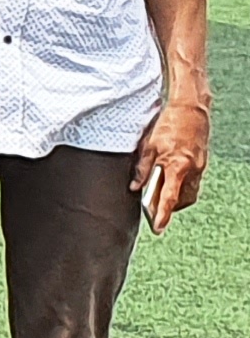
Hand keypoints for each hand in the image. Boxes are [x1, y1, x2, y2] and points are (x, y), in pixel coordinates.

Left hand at [136, 97, 208, 231]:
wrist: (191, 109)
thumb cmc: (169, 124)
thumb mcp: (148, 145)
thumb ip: (141, 168)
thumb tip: (135, 187)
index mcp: (177, 165)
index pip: (170, 197)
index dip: (163, 214)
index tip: (158, 228)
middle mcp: (192, 169)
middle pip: (182, 199)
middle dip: (170, 208)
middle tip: (155, 211)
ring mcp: (199, 166)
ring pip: (189, 192)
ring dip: (177, 198)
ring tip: (161, 197)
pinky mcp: (201, 162)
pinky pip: (193, 182)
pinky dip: (182, 186)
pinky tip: (170, 182)